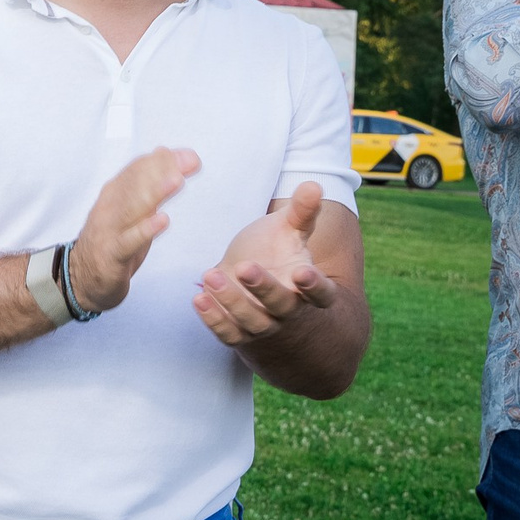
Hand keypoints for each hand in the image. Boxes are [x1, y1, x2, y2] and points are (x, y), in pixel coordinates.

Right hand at [66, 147, 195, 313]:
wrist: (81, 277)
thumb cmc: (111, 240)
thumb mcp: (130, 209)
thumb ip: (146, 183)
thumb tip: (164, 153)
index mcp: (115, 193)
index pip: (138, 170)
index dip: (163, 161)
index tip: (189, 155)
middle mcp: (110, 206)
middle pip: (136, 183)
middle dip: (163, 170)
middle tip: (189, 161)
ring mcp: (109, 229)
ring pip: (133, 207)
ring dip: (155, 192)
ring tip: (177, 181)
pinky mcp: (112, 253)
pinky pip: (129, 241)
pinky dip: (145, 230)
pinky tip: (162, 220)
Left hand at [194, 183, 340, 347]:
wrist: (261, 297)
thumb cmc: (280, 257)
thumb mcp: (291, 234)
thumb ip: (302, 212)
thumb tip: (313, 184)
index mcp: (309, 289)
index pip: (321, 294)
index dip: (314, 285)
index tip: (303, 272)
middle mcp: (290, 312)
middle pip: (282, 306)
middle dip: (264, 289)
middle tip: (245, 267)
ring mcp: (265, 327)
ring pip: (252, 321)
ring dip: (232, 301)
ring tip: (211, 275)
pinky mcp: (240, 335)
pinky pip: (228, 334)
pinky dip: (213, 319)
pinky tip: (198, 299)